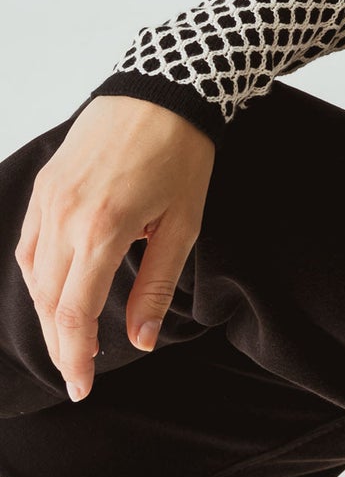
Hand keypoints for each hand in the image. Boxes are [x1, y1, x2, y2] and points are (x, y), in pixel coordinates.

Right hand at [12, 96, 215, 401]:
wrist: (163, 88)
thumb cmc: (182, 154)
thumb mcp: (183, 225)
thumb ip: (157, 287)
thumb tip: (143, 341)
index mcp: (102, 229)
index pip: (74, 312)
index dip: (75, 356)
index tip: (82, 387)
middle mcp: (64, 217)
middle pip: (48, 300)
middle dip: (60, 344)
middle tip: (76, 377)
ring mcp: (48, 199)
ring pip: (34, 274)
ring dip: (47, 313)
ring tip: (69, 341)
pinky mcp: (45, 185)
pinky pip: (29, 243)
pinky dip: (39, 276)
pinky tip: (53, 293)